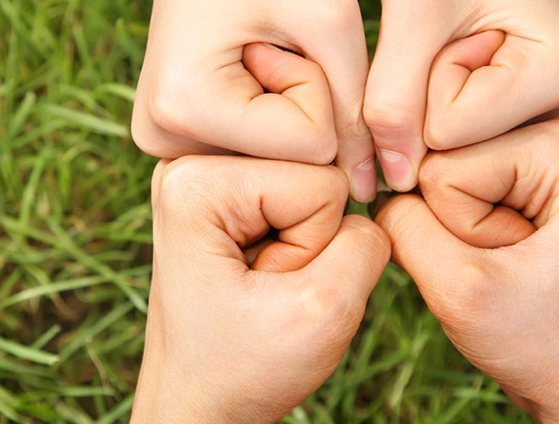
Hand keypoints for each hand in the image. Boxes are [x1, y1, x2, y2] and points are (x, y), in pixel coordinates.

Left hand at [132, 157, 390, 423]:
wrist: (200, 402)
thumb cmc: (242, 368)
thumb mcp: (323, 312)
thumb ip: (367, 241)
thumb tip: (367, 188)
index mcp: (195, 180)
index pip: (321, 183)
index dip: (314, 247)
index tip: (264, 286)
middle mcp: (190, 159)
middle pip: (315, 172)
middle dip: (308, 238)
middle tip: (262, 285)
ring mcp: (207, 172)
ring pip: (312, 183)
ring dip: (303, 240)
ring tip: (259, 279)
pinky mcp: (224, 189)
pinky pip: (299, 196)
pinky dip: (294, 239)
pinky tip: (259, 269)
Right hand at [133, 0, 376, 201]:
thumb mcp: (329, 21)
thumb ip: (359, 110)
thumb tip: (367, 192)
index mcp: (184, 108)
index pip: (307, 148)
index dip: (321, 88)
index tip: (285, 37)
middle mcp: (160, 139)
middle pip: (285, 162)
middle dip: (303, 106)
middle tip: (269, 42)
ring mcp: (161, 142)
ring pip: (271, 160)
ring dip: (285, 109)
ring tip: (254, 50)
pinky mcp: (172, 137)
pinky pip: (250, 151)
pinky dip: (266, 114)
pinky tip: (243, 68)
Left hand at [365, 0, 558, 190]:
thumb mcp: (412, 13)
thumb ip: (394, 98)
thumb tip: (393, 182)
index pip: (450, 131)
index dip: (423, 79)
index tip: (447, 24)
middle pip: (451, 147)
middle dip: (422, 94)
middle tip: (441, 32)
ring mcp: (537, 114)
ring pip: (443, 146)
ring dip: (421, 96)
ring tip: (443, 40)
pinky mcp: (508, 115)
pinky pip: (443, 137)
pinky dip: (424, 100)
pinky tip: (442, 57)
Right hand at [375, 119, 558, 422]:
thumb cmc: (541, 342)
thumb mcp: (459, 290)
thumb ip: (402, 226)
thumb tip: (370, 181)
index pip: (442, 169)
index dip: (459, 229)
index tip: (510, 261)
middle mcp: (550, 128)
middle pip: (434, 161)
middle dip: (449, 223)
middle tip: (504, 263)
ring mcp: (527, 146)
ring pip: (427, 175)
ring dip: (446, 229)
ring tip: (501, 260)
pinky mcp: (506, 170)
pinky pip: (434, 188)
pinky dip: (446, 229)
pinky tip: (490, 252)